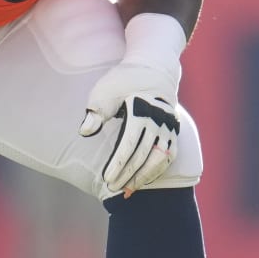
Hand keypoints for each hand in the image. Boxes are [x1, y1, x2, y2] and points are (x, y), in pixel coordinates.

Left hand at [79, 14, 185, 195]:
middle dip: (128, 174)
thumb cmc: (122, 80)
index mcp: (141, 109)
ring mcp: (169, 124)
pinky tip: (145, 179)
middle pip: (143, 154)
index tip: (107, 178)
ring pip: (159, 157)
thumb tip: (85, 132)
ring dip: (144, 176)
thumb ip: (95, 113)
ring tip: (129, 190)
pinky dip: (158, 169)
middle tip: (113, 188)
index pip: (129, 144)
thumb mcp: (104, 91)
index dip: (118, 164)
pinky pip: (169, 155)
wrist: (153, 68)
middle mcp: (159, 118)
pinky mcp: (174, 128)